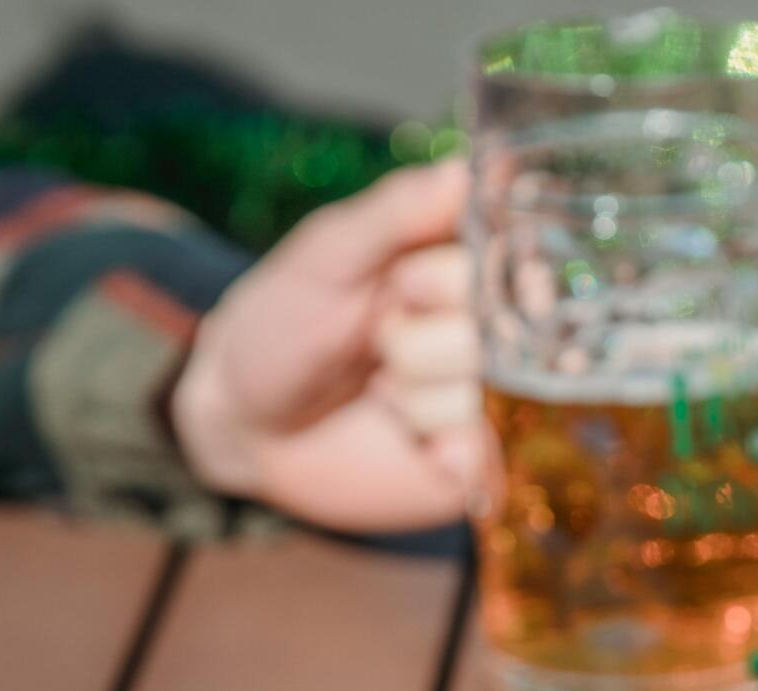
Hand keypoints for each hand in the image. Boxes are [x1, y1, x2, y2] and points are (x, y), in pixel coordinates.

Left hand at [171, 161, 481, 532]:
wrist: (246, 420)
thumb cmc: (280, 322)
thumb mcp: (327, 254)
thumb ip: (395, 214)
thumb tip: (464, 170)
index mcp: (456, 260)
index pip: (511, 252)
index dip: (460, 274)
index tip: (408, 283)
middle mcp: (483, 323)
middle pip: (504, 325)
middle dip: (423, 336)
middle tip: (377, 332)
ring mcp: (484, 391)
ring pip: (483, 390)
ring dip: (414, 393)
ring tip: (377, 387)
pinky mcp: (475, 453)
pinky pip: (484, 454)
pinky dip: (441, 448)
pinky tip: (411, 441)